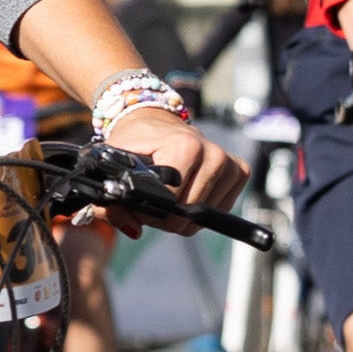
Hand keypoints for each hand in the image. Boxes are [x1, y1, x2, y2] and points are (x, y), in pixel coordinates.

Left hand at [100, 104, 245, 234]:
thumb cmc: (136, 142)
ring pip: (204, 216)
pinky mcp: (239, 171)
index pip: (170, 201)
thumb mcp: (115, 164)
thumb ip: (112, 202)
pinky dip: (201, 208)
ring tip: (168, 194)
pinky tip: (188, 191)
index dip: (150, 211)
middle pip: (189, 213)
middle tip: (152, 199)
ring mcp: (228, 163)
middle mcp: (213, 153)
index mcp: (185, 146)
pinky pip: (220, 209)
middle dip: (165, 216)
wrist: (156, 121)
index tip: (138, 202)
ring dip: (182, 215)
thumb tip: (132, 230)